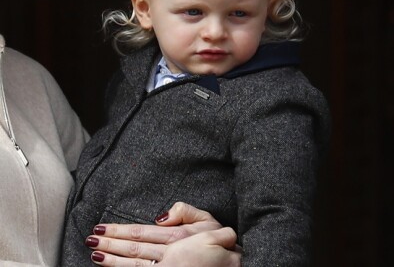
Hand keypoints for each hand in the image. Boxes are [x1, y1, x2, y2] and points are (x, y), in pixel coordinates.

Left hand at [86, 202, 240, 265]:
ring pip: (134, 266)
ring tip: (95, 254)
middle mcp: (170, 255)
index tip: (102, 227)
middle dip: (110, 243)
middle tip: (90, 238)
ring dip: (112, 260)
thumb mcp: (210, 222)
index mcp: (177, 237)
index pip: (142, 232)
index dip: (120, 230)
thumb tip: (160, 216)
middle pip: (133, 249)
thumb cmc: (224, 246)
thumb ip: (186, 212)